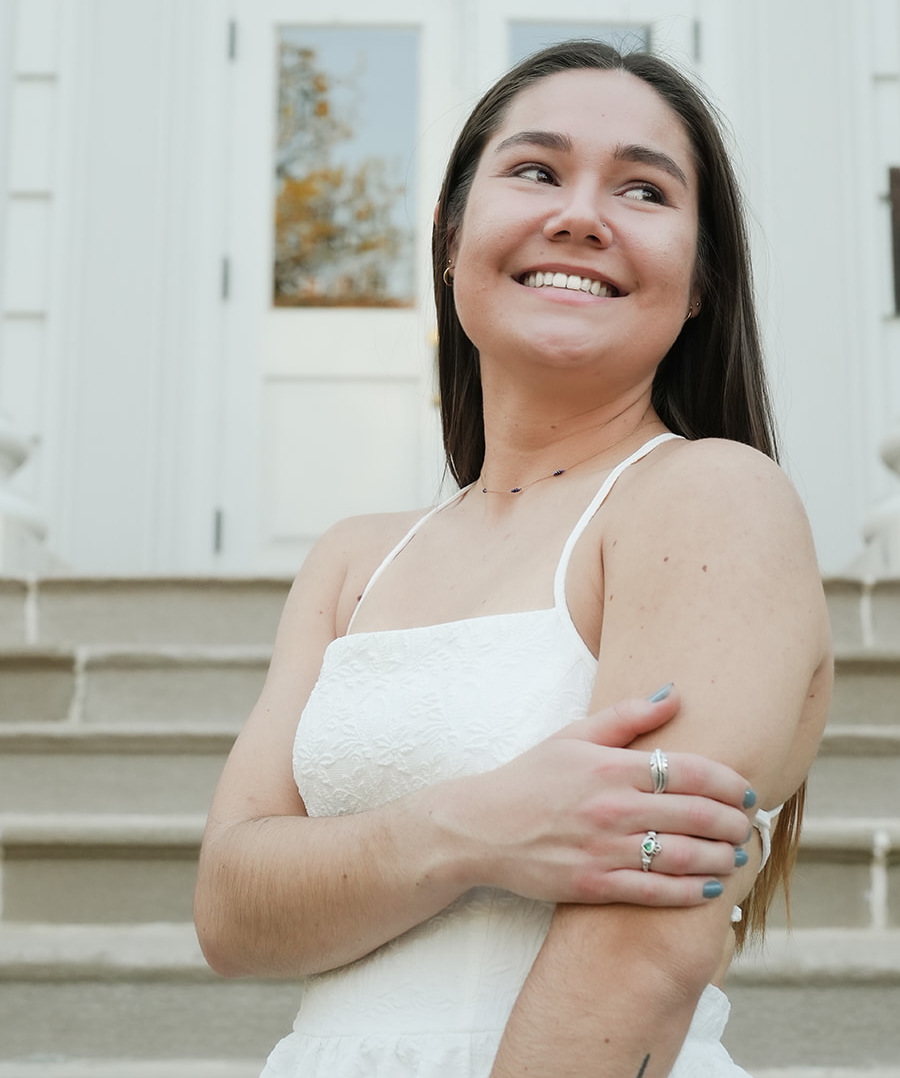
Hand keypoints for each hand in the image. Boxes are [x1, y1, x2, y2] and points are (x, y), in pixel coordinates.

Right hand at [445, 685, 753, 905]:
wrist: (480, 828)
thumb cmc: (531, 777)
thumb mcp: (574, 735)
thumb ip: (627, 715)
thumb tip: (676, 694)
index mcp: (611, 766)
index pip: (689, 771)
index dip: (729, 782)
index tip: (748, 790)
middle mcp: (612, 807)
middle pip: (695, 814)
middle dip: (734, 822)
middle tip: (750, 826)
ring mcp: (603, 849)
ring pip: (682, 856)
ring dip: (720, 857)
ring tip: (737, 855)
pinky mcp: (593, 884)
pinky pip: (654, 891)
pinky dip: (690, 892)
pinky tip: (710, 887)